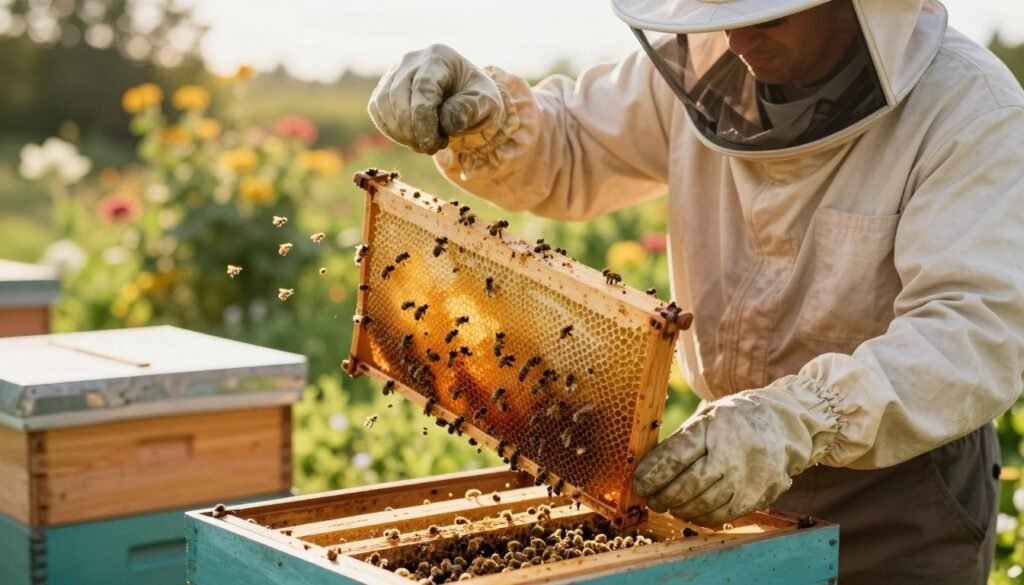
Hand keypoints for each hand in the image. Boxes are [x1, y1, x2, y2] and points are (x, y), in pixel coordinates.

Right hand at [368, 44, 505, 154]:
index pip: (423, 87)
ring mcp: (395, 72)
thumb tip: (445, 122)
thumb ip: (470, 109)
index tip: (432, 144)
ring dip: (402, 133)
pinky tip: (413, 139)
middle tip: (432, 147)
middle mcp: (412, 60)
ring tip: (426, 144)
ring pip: (383, 104)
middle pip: (399, 96)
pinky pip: (377, 111)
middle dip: (413, 130)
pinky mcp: (385, 88)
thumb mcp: (487, 103)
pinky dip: (392, 131)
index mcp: (439, 57)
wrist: (465, 98)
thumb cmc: (476, 98)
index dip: (423, 120)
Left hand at [633, 376, 838, 526]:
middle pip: (687, 485)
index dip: (652, 474)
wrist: (783, 424)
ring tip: (670, 505)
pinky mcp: (757, 496)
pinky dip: (701, 517)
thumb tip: (649, 471)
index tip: (639, 484)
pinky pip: (721, 516)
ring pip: (702, 505)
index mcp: (711, 427)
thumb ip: (680, 443)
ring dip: (680, 509)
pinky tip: (692, 511)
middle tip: (652, 500)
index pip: (674, 456)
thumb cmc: (733, 421)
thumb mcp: (706, 419)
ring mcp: (746, 477)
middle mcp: (730, 453)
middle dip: (663, 497)